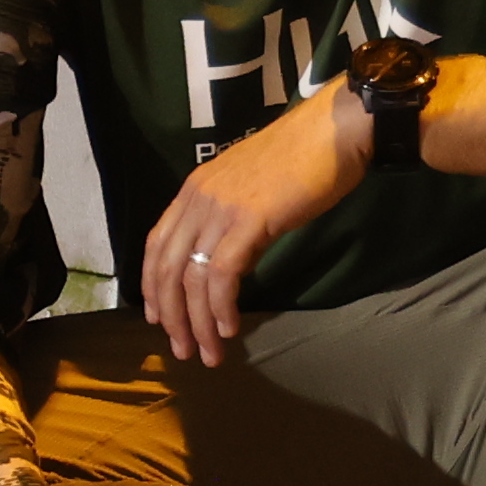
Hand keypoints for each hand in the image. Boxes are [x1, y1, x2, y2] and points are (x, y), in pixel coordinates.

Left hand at [134, 93, 373, 366]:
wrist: (333, 131)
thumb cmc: (302, 158)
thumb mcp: (250, 188)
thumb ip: (231, 219)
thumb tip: (229, 258)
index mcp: (194, 190)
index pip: (156, 245)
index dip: (152, 286)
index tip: (159, 319)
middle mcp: (199, 199)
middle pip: (167, 268)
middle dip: (171, 317)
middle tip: (182, 351)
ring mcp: (221, 208)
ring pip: (191, 278)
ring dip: (197, 323)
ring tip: (209, 353)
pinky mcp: (249, 220)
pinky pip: (221, 274)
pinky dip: (221, 307)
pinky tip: (230, 328)